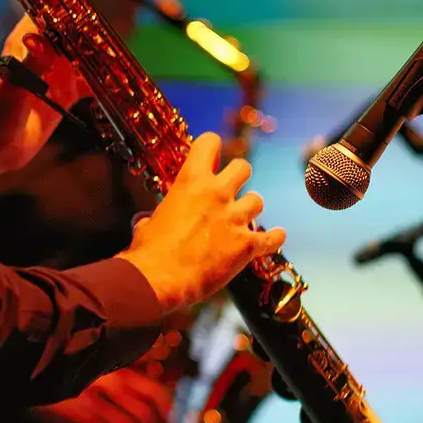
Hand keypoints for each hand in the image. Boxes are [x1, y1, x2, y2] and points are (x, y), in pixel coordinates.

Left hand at [0, 0, 107, 194]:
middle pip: (76, 28)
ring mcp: (55, 73)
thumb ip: (31, 63)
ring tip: (125, 58)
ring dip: (106, 55)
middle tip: (117, 36)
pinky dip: (107, 82)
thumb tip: (42, 39)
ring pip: (87, 54)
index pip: (53, 6)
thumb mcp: (13, 88)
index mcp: (27, 42)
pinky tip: (123, 85)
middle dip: (98, 26)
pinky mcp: (64, 95)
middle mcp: (44, 53)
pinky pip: (92, 83)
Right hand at [117, 132, 285, 314]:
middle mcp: (217, 194)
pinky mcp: (247, 245)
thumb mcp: (147, 223)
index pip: (209, 143)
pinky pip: (272, 237)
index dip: (210, 147)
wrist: (160, 279)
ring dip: (250, 208)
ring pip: (258, 200)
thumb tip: (148, 222)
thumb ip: (155, 216)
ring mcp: (234, 219)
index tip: (210, 155)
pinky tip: (276, 236)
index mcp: (190, 182)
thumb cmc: (148, 251)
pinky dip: (274, 237)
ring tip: (242, 217)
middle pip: (243, 167)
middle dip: (237, 176)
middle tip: (230, 188)